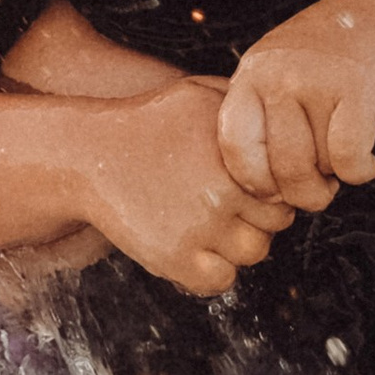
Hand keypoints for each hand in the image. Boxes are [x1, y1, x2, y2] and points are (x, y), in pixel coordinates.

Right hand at [76, 78, 294, 296]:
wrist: (89, 154)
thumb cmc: (147, 123)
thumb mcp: (196, 93)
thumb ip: (242, 102)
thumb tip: (281, 115)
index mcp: (235, 154)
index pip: (285, 187)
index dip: (269, 190)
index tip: (247, 188)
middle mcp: (223, 190)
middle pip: (274, 224)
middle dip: (256, 218)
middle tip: (226, 208)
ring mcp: (199, 227)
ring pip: (252, 254)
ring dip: (236, 246)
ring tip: (210, 227)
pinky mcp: (173, 258)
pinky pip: (219, 281)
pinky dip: (211, 272)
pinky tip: (194, 250)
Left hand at [216, 0, 374, 204]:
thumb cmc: (330, 64)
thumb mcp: (281, 75)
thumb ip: (263, 121)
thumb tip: (265, 200)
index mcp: (251, 74)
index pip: (234, 146)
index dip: (254, 182)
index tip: (275, 192)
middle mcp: (278, 74)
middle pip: (280, 168)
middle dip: (303, 194)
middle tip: (318, 190)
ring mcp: (316, 79)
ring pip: (317, 165)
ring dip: (335, 177)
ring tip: (340, 160)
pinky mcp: (357, 89)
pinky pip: (348, 158)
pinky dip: (360, 173)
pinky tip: (366, 164)